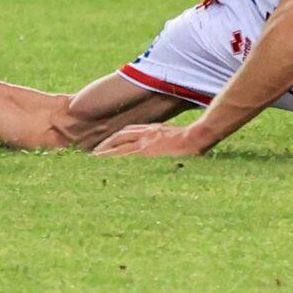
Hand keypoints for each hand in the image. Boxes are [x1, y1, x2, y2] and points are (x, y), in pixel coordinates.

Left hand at [92, 123, 211, 157]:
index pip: (130, 131)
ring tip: (94, 158)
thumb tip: (166, 151)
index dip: (117, 138)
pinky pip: (125, 153)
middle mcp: (147, 133)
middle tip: (95, 152)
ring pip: (119, 143)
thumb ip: (169, 142)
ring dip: (106, 150)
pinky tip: (105, 162)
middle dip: (107, 143)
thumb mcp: (179, 137)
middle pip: (121, 135)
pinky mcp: (146, 150)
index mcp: (154, 130)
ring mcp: (145, 141)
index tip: (108, 144)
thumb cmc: (194, 140)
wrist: (198, 137)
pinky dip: (113, 156)